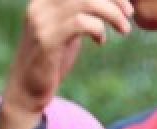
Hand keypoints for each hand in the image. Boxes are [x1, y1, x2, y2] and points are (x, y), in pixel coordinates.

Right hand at [0, 0, 133, 128]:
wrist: (26, 91)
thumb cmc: (51, 60)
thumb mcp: (65, 28)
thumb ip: (79, 10)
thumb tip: (111, 1)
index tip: (124, 2)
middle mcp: (40, 4)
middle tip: (129, 14)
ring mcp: (42, 21)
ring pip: (88, 2)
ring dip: (113, 14)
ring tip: (124, 29)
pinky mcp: (47, 40)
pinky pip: (82, 23)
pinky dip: (99, 29)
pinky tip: (101, 41)